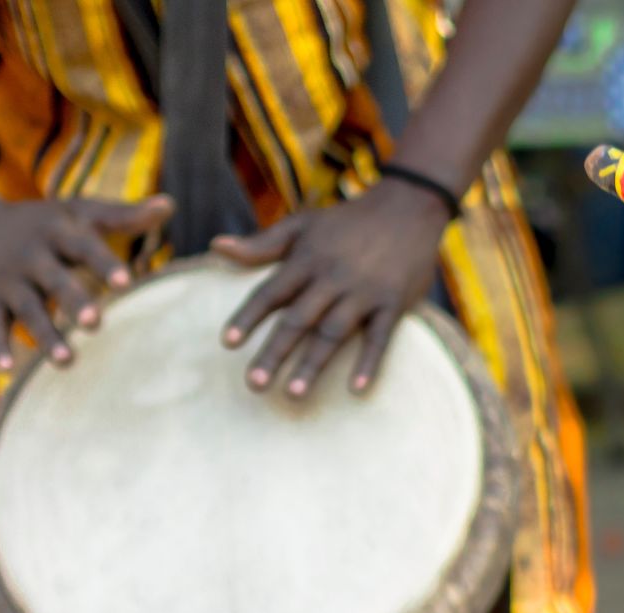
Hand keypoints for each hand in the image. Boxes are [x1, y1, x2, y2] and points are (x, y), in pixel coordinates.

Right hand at [0, 195, 173, 371]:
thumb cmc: (44, 224)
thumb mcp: (78, 213)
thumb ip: (123, 215)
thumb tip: (170, 205)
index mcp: (57, 233)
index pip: (84, 247)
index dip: (105, 263)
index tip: (128, 282)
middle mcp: (31, 256)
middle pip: (55, 280)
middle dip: (73, 301)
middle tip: (95, 323)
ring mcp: (6, 280)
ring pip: (28, 310)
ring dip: (45, 335)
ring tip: (68, 362)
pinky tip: (9, 370)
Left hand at [211, 181, 449, 398]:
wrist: (408, 206)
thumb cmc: (347, 221)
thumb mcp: (302, 225)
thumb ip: (262, 244)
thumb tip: (216, 246)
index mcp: (307, 259)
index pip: (271, 292)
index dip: (248, 317)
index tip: (227, 343)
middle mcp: (333, 277)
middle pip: (298, 320)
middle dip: (275, 352)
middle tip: (254, 384)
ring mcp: (365, 292)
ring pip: (334, 332)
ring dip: (313, 363)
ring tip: (294, 394)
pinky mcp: (394, 303)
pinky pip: (380, 337)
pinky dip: (369, 362)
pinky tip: (356, 389)